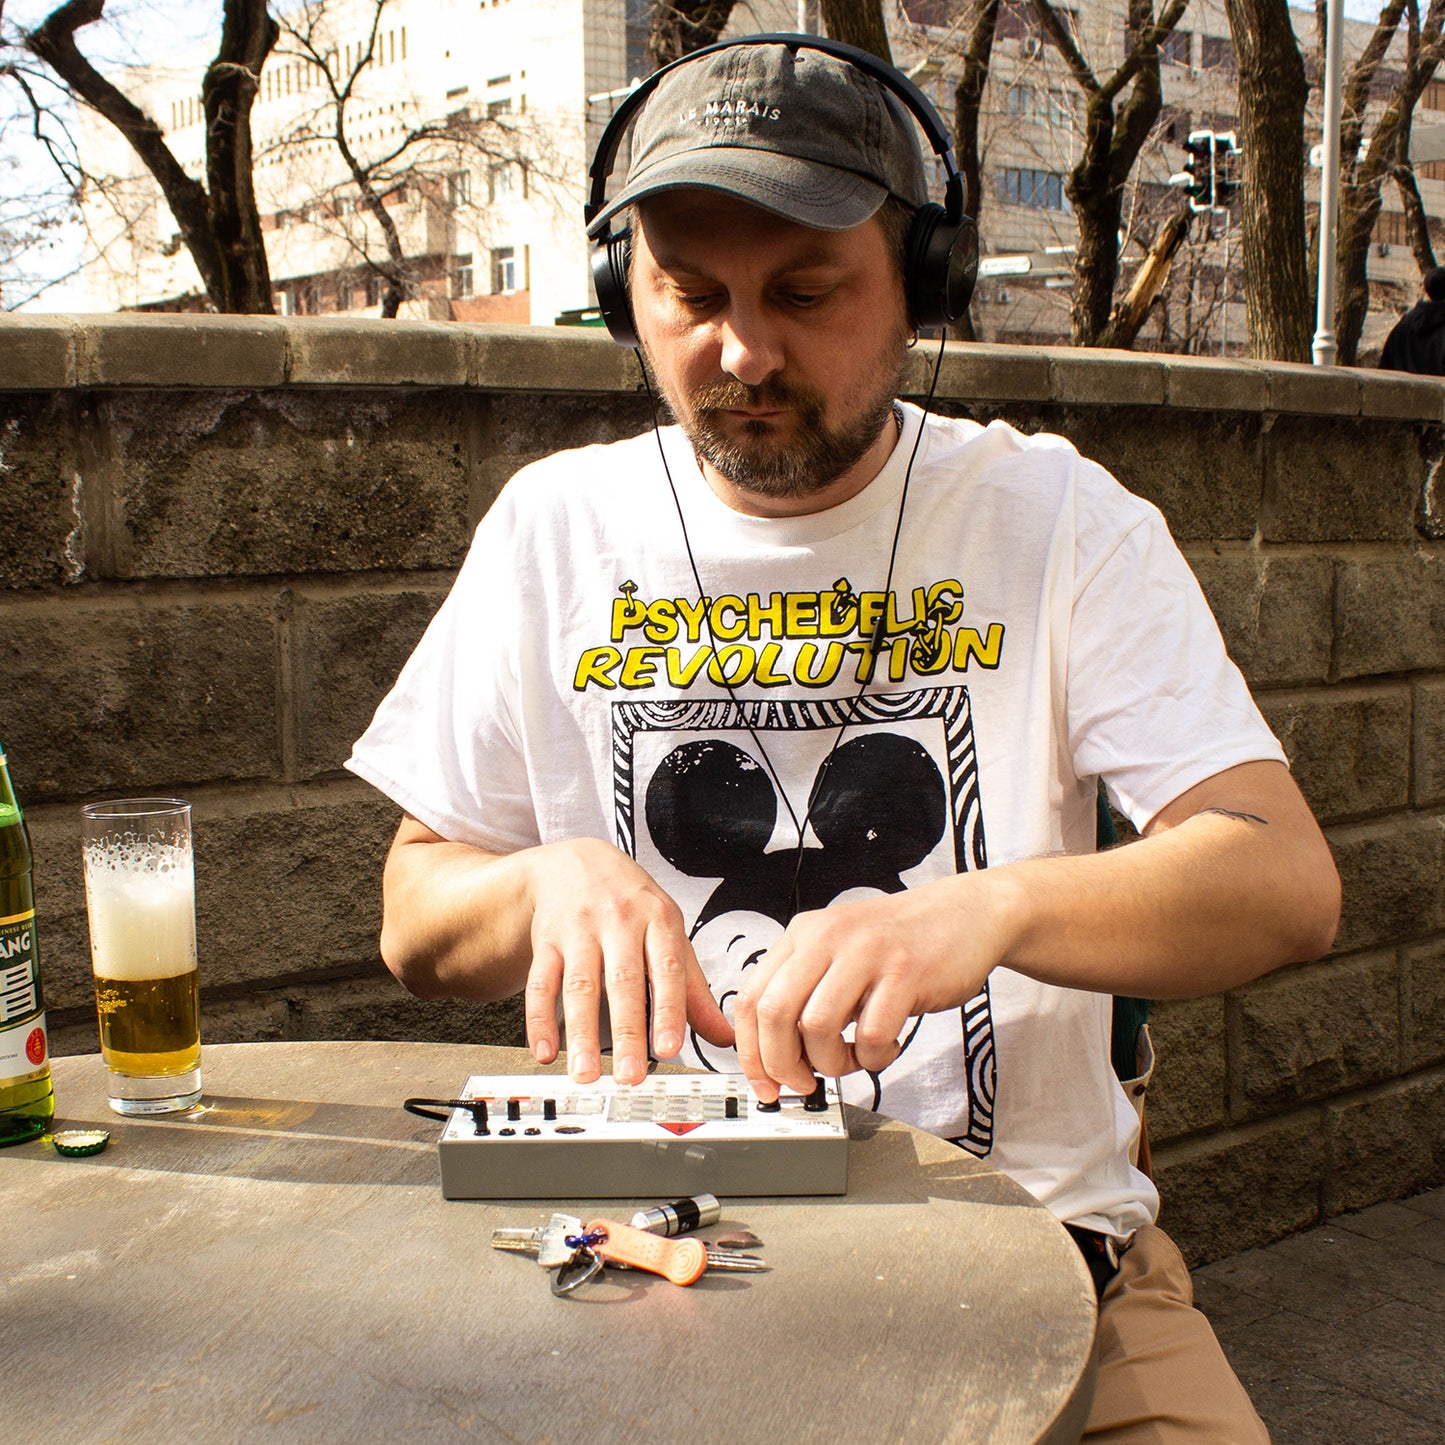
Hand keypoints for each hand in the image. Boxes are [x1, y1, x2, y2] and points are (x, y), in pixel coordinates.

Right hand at [521, 837, 733, 1084]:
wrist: (576, 860)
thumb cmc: (632, 903)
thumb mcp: (669, 933)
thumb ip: (694, 988)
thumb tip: (725, 1036)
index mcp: (658, 920)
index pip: (666, 969)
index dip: (668, 1010)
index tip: (669, 1048)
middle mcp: (619, 922)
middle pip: (622, 982)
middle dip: (626, 1032)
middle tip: (631, 1075)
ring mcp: (579, 930)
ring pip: (579, 985)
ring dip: (580, 1033)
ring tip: (585, 1073)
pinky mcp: (546, 940)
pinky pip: (540, 982)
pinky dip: (539, 1020)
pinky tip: (545, 1051)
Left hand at [732, 874, 1009, 1099]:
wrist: (966, 914)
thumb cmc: (899, 944)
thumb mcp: (838, 952)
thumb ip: (806, 991)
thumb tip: (775, 1056)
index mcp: (803, 934)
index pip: (751, 997)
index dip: (751, 1052)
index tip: (765, 1084)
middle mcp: (827, 937)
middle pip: (775, 1013)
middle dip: (783, 1064)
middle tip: (806, 1082)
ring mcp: (866, 952)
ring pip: (817, 1027)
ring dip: (832, 1063)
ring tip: (853, 1059)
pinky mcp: (905, 972)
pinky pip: (871, 1033)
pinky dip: (874, 1056)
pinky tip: (887, 1046)